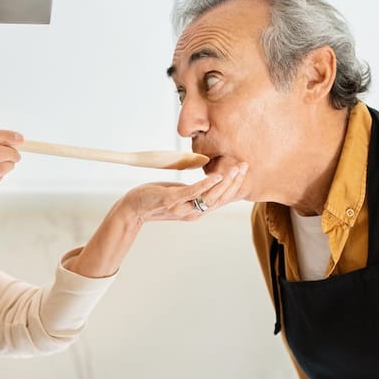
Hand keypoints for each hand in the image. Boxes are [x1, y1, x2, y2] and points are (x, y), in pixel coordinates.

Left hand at [121, 162, 247, 222]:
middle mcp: (193, 213)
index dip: (235, 186)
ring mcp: (182, 208)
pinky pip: (192, 192)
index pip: (222, 199)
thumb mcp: (181, 195)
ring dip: (225, 181)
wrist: (133, 209)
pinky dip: (206, 184)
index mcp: (197, 211)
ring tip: (235, 168)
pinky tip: (216, 175)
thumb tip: (211, 182)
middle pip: (220, 198)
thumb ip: (197, 192)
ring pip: (210, 196)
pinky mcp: (172, 200)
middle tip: (245, 165)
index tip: (245, 170)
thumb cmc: (157, 200)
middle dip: (234, 181)